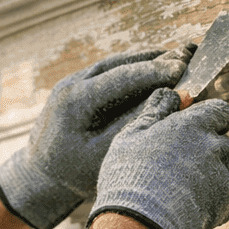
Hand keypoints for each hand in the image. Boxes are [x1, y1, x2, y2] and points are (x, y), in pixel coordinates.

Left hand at [0, 44, 194, 228]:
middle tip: (190, 53)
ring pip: (116, 63)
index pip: (121, 76)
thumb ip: (132, 124)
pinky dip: (135, 69)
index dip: (154, 70)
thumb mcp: (103, 154)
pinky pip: (110, 73)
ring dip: (147, 60)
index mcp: (75, 101)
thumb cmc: (71, 172)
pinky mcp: (78, 87)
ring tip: (180, 57)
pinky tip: (158, 70)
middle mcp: (71, 84)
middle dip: (155, 59)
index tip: (183, 67)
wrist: (39, 176)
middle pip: (120, 63)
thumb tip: (166, 100)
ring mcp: (73, 82)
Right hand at [87, 91, 228, 228]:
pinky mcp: (225, 203)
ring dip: (205, 175)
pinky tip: (182, 206)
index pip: (220, 111)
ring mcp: (222, 176)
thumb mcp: (132, 135)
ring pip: (220, 169)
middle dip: (204, 149)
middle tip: (175, 164)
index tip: (193, 129)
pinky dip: (207, 200)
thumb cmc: (129, 177)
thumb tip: (175, 94)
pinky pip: (221, 196)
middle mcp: (213, 147)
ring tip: (175, 189)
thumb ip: (157, 110)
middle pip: (220, 141)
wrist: (138, 223)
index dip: (209, 119)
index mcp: (193, 125)